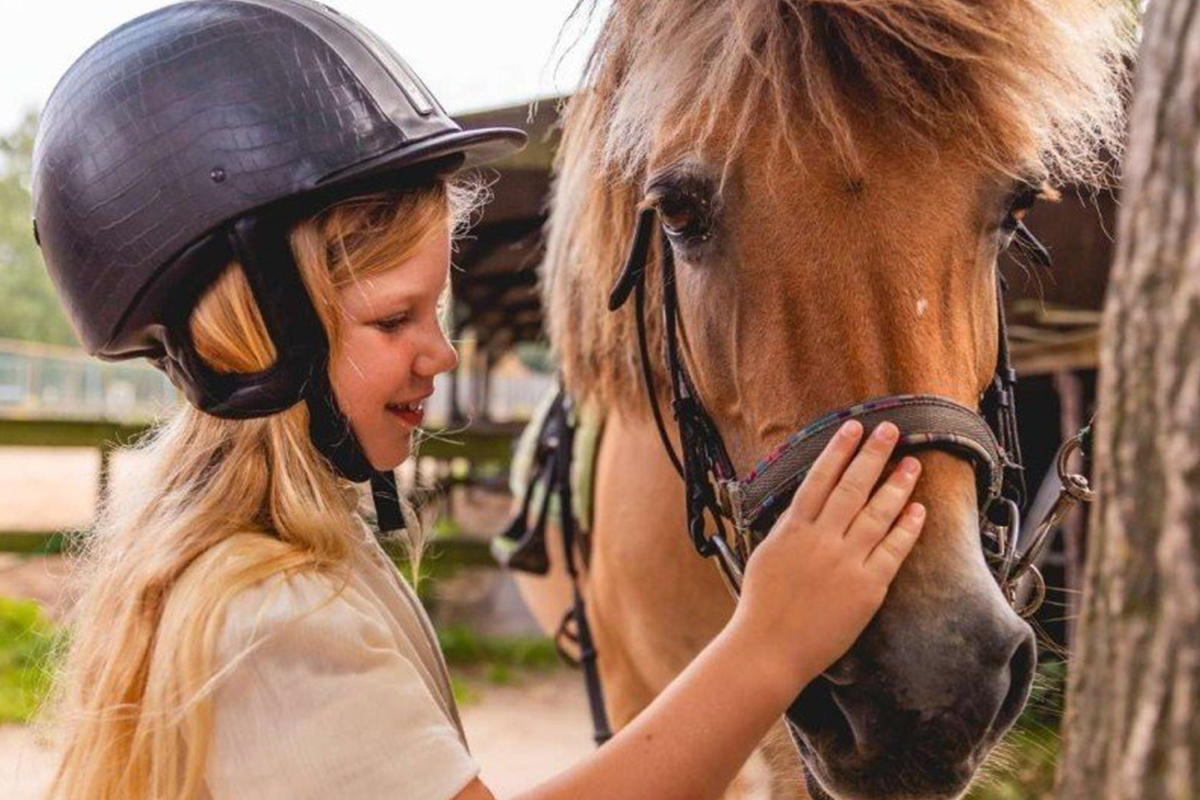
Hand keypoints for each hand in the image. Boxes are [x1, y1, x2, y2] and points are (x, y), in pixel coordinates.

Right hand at [731, 419, 924, 689]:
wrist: (769, 648)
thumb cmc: (762, 605)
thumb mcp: (767, 555)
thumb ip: (789, 529)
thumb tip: (806, 505)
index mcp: (793, 529)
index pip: (819, 478)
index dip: (838, 450)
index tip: (853, 427)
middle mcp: (821, 539)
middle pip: (852, 487)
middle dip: (873, 454)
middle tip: (891, 429)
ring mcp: (845, 562)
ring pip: (877, 513)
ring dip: (897, 485)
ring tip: (913, 464)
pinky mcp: (866, 587)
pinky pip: (893, 550)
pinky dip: (907, 527)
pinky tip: (919, 509)